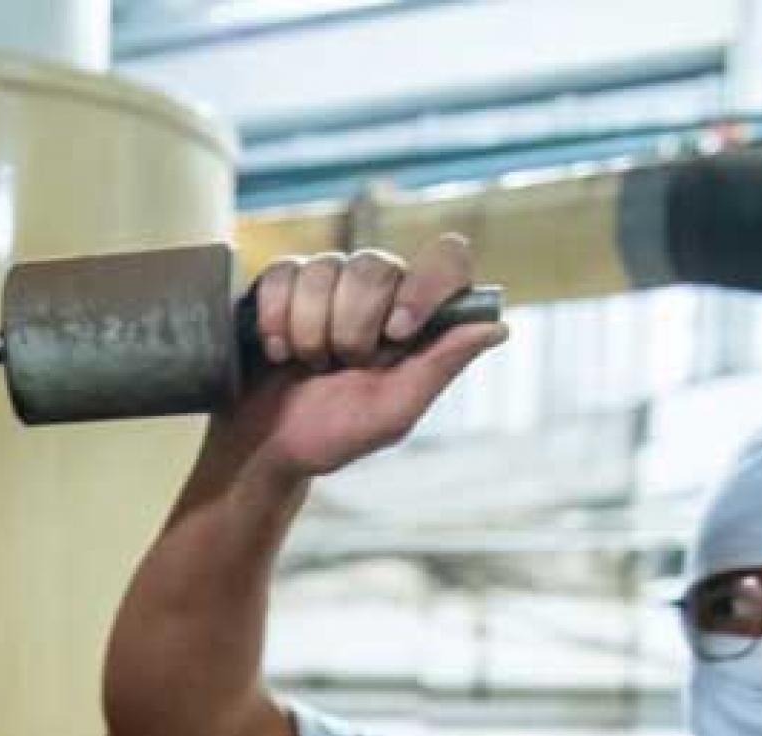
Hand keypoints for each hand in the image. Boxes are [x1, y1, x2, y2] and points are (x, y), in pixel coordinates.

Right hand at [211, 234, 506, 486]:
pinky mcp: (282, 284)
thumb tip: (498, 327)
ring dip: (309, 329)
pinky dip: (276, 317)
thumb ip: (440, 366)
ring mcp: (329, 282)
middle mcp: (378, 291)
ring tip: (306, 365)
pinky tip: (278, 350)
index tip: (397, 332)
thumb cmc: (332, 435)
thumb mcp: (392, 413)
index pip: (445, 259)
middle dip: (351, 326)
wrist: (263, 449)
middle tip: (340, 367)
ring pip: (325, 267)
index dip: (423, 287)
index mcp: (416, 317)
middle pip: (376, 265)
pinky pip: (283, 273)